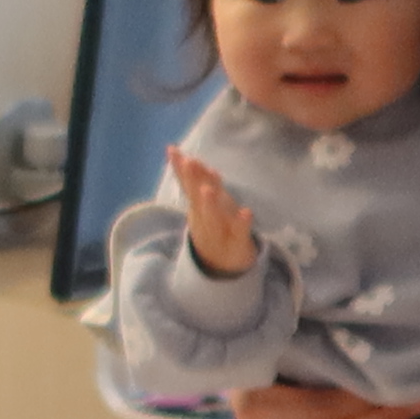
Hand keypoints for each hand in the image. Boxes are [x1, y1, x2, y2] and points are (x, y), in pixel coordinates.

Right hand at [166, 147, 259, 277]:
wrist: (224, 269)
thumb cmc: (214, 230)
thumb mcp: (202, 208)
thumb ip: (194, 185)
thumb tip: (186, 157)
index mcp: (197, 209)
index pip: (187, 185)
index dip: (179, 168)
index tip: (172, 149)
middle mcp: (205, 219)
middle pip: (197, 199)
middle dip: (193, 181)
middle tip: (189, 161)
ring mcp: (220, 231)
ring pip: (213, 216)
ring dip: (210, 204)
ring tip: (208, 189)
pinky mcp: (238, 242)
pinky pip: (240, 232)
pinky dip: (243, 222)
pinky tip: (247, 212)